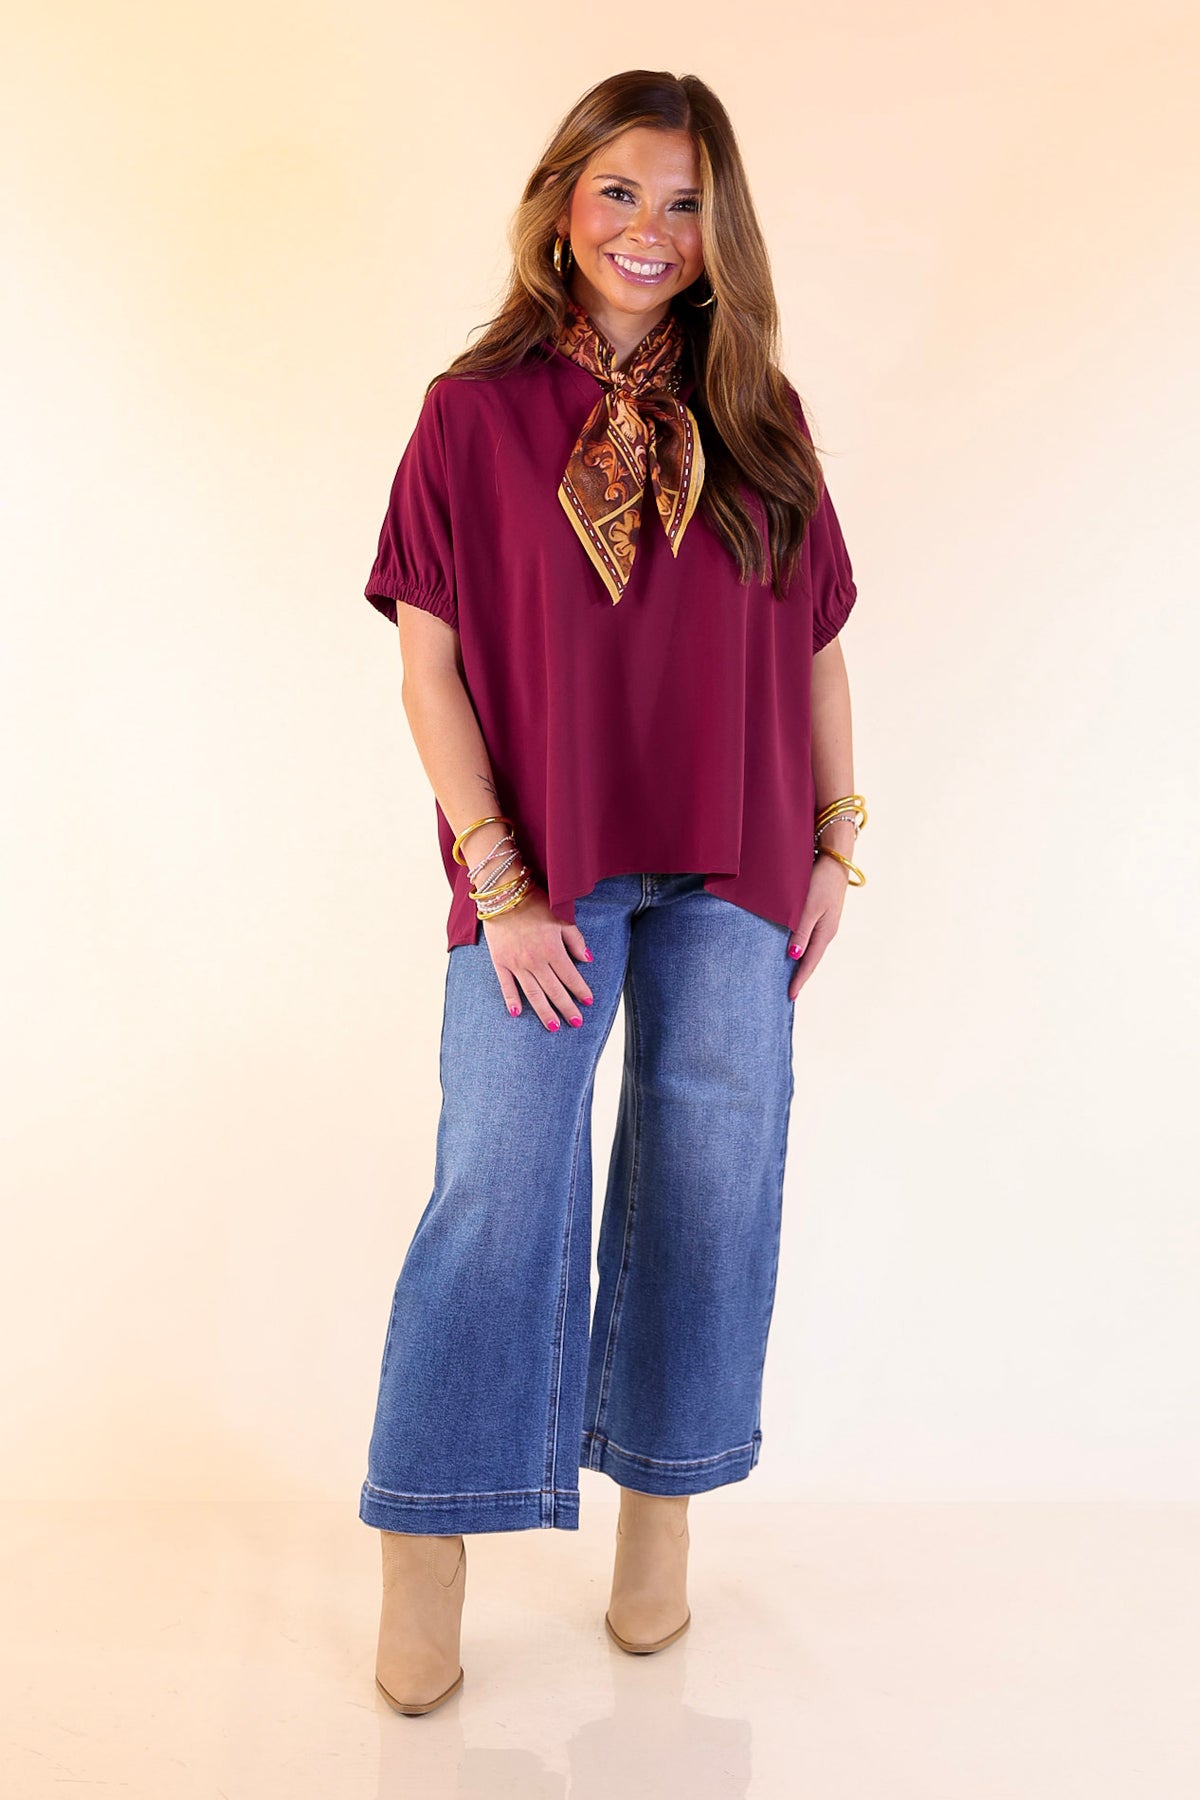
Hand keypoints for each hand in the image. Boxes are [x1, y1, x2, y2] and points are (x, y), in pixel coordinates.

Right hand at [481, 882, 594, 1029]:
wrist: (503, 893)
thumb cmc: (535, 903)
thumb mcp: (561, 918)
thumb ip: (575, 940)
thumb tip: (587, 959)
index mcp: (552, 950)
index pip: (570, 977)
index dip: (580, 990)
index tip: (588, 1002)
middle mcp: (535, 961)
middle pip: (554, 990)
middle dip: (566, 1008)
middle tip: (576, 1022)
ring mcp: (516, 963)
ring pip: (533, 993)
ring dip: (544, 1011)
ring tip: (553, 1026)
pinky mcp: (500, 962)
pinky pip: (506, 985)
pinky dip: (511, 1000)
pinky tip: (517, 1013)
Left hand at [786, 853, 848, 1001]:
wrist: (835, 861)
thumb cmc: (821, 881)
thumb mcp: (809, 907)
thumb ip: (800, 930)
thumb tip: (794, 956)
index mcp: (824, 933)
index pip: (809, 962)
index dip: (799, 980)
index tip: (790, 996)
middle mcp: (826, 932)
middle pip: (810, 959)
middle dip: (800, 976)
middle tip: (788, 993)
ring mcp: (824, 924)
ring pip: (809, 949)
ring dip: (799, 963)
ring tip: (787, 976)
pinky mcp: (820, 915)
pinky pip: (808, 938)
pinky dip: (799, 948)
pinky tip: (791, 951)